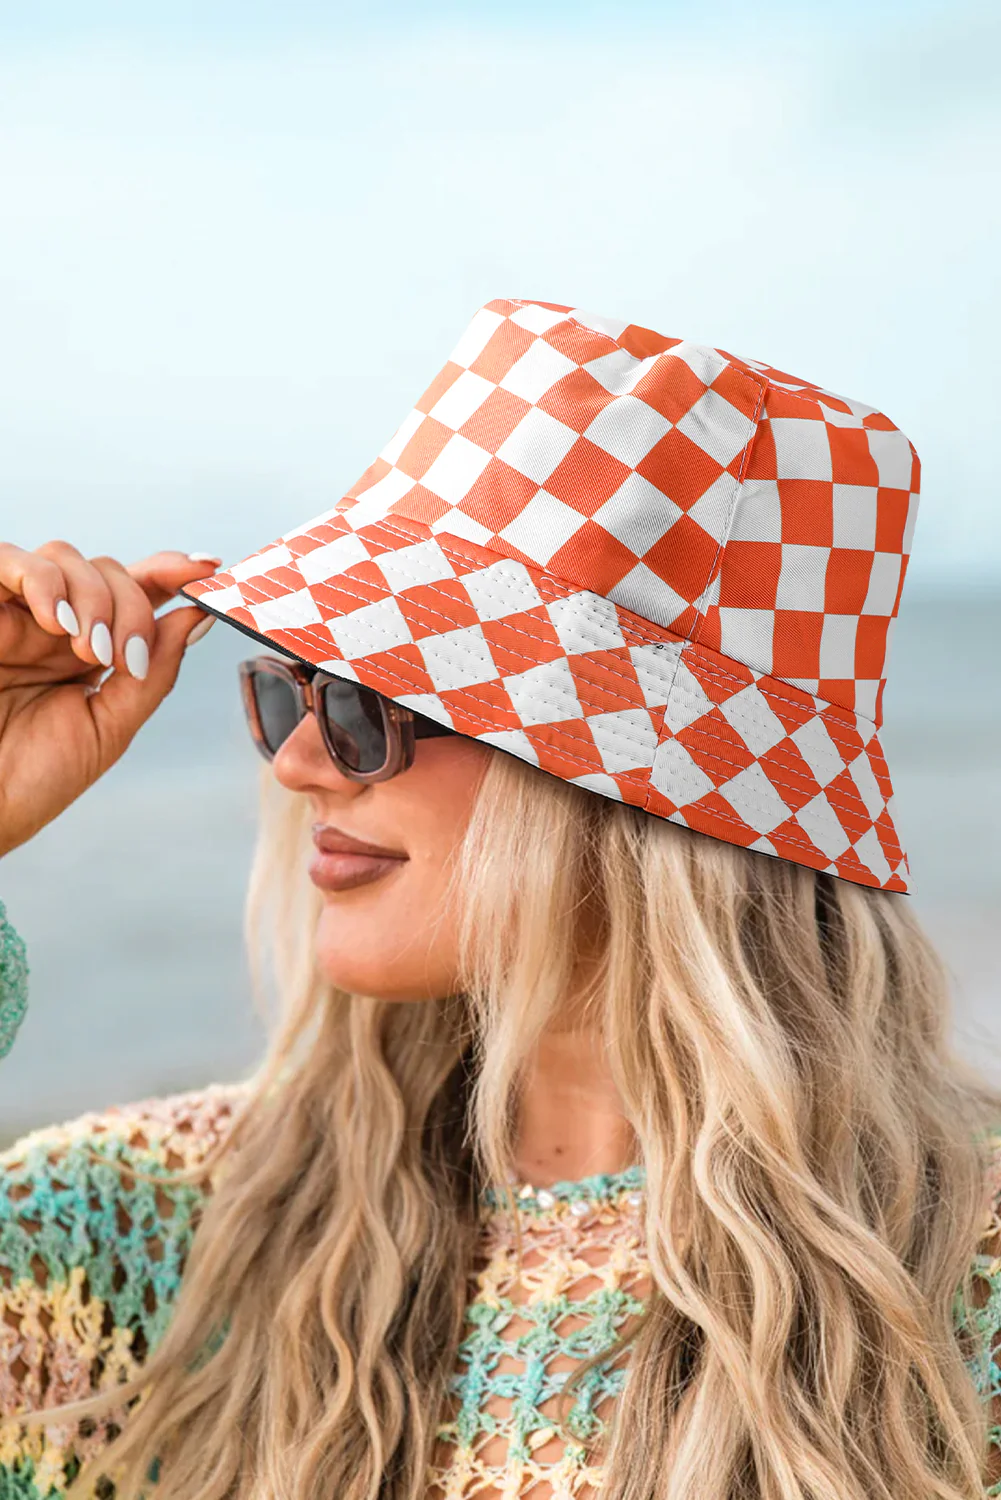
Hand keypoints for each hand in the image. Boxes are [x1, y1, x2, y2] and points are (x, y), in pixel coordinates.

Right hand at [0, 541, 221, 856]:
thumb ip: (155, 671)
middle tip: (124, 659)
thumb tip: (199, 617)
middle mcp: (54, 626)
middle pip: (109, 571)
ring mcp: (16, 615)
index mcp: (90, 652)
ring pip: (64, 556)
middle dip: (132, 606)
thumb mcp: (111, 726)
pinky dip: (43, 580)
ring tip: (88, 650)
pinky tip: (57, 622)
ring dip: (93, 595)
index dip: (172, 572)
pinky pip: (7, 559)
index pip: (137, 593)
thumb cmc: (34, 778)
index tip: (208, 568)